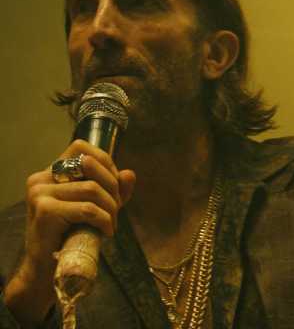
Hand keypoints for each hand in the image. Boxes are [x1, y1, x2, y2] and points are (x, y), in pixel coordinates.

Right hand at [3, 140, 134, 327]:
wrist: (46, 269)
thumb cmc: (71, 235)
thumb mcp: (98, 208)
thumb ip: (114, 189)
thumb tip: (129, 174)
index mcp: (50, 172)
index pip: (81, 148)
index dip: (105, 162)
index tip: (114, 186)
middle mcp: (40, 178)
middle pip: (91, 166)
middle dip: (113, 188)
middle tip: (116, 210)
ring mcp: (40, 194)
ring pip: (93, 189)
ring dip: (111, 209)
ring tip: (111, 224)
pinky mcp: (45, 211)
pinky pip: (88, 209)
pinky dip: (105, 221)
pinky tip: (106, 233)